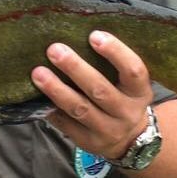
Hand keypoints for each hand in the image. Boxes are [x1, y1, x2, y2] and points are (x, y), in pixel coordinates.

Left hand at [31, 30, 153, 160]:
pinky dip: (51, 109)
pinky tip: (36, 97)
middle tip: (54, 50)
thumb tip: (79, 35)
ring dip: (57, 90)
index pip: (133, 70)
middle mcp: (126, 113)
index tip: (94, 35)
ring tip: (38, 73)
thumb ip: (114, 66)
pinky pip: (66, 125)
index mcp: (139, 92)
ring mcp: (108, 130)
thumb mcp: (130, 85)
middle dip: (75, 68)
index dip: (115, 52)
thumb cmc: (124, 98)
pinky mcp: (89, 142)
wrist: (131, 140)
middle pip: (100, 90)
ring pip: (80, 109)